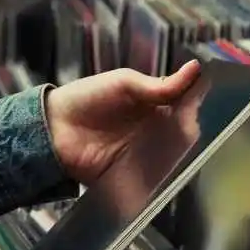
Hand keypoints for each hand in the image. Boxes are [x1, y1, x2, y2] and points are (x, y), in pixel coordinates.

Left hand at [45, 60, 200, 182]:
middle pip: (183, 137)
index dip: (193, 108)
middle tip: (180, 127)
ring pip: (173, 160)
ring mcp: (144, 156)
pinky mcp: (131, 177)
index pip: (186, 109)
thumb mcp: (125, 84)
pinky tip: (160, 170)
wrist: (54, 128)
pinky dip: (159, 179)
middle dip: (186, 133)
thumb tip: (196, 69)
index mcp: (156, 106)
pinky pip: (152, 181)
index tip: (194, 106)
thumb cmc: (89, 97)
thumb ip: (160, 85)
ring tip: (170, 147)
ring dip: (176, 156)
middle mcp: (154, 132)